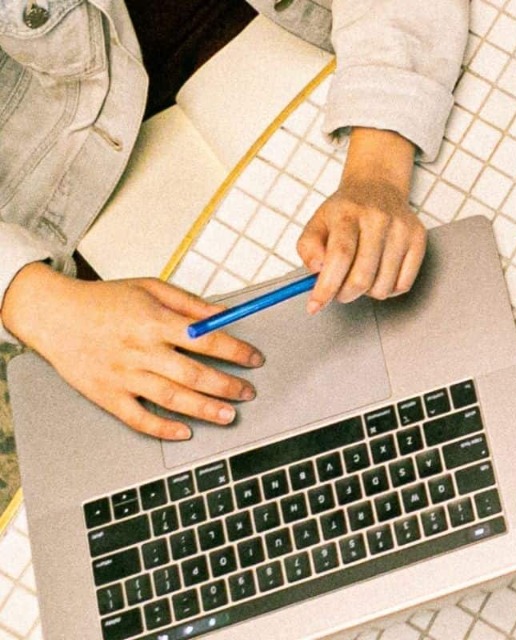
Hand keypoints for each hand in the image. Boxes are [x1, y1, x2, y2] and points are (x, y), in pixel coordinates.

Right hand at [1, 264, 261, 439]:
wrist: (52, 314)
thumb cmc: (103, 300)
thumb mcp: (150, 288)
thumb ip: (190, 303)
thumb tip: (225, 314)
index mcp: (154, 322)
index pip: (206, 339)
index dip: (236, 351)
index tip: (255, 359)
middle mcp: (141, 351)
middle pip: (193, 374)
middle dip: (227, 386)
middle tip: (248, 393)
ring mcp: (123, 375)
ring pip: (171, 398)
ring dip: (204, 410)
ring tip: (229, 416)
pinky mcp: (106, 394)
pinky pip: (137, 418)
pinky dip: (162, 428)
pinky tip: (184, 432)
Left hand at [297, 128, 424, 314]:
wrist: (378, 187)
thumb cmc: (345, 212)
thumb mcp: (317, 223)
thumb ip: (308, 248)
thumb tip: (317, 271)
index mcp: (348, 213)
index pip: (340, 256)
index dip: (327, 286)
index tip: (315, 305)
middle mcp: (379, 219)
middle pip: (362, 277)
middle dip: (344, 294)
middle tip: (337, 291)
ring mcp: (402, 230)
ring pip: (383, 287)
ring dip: (366, 292)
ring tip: (360, 275)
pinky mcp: (419, 240)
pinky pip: (403, 285)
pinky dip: (387, 288)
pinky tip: (378, 274)